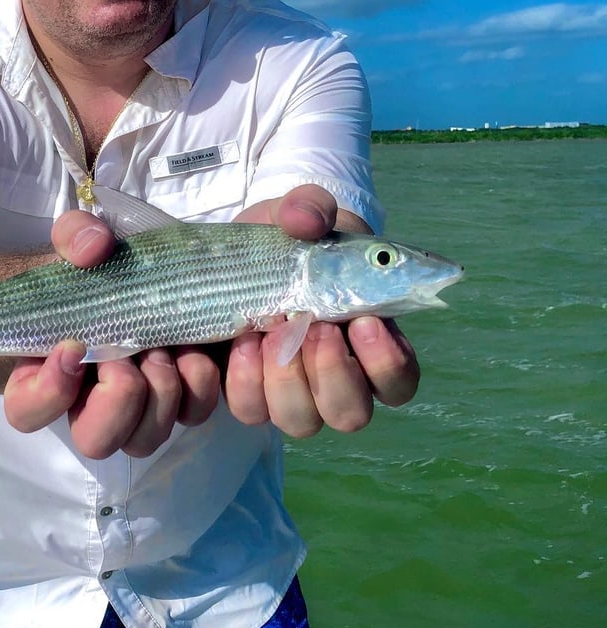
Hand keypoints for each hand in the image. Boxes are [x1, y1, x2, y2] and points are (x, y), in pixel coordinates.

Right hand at [3, 210, 219, 459]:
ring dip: (162, 395)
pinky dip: (202, 384)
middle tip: (132, 356)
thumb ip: (76, 235)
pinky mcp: (183, 397)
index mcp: (51, 371)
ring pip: (146, 439)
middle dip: (119, 402)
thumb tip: (92, 247)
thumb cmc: (102, 265)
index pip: (27, 411)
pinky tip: (201, 346)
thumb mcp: (82, 240)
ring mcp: (140, 407)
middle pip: (96, 441)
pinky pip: (194, 414)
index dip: (47, 392)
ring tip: (168, 349)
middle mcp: (92, 401)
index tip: (72, 347)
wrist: (153, 268)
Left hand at [224, 185, 420, 435]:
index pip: (399, 382)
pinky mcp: (246, 391)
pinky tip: (240, 341)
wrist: (229, 251)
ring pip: (301, 421)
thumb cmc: (285, 239)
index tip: (365, 322)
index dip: (388, 365)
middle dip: (333, 374)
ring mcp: (289, 391)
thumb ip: (312, 206)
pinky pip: (250, 410)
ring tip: (269, 332)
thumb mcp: (302, 212)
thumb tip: (308, 221)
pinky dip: (244, 381)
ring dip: (287, 381)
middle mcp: (334, 379)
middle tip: (315, 327)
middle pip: (350, 414)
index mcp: (367, 342)